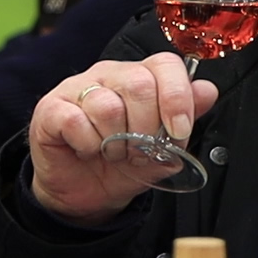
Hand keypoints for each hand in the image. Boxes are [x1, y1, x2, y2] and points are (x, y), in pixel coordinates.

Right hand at [28, 53, 218, 225]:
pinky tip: (87, 150)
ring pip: (107, 106)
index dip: (177, 97)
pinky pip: (75, 120)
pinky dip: (87, 144)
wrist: (85, 192)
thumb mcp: (163, 148)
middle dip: (146, 128)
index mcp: (139, 78)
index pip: (164, 65)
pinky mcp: (51, 109)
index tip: (178, 130)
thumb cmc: (121, 164)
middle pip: (139, 84)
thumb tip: (207, 91)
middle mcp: (109, 76)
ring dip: (115, 142)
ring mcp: (77, 89)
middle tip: (139, 150)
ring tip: (111, 152)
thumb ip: (185, 118)